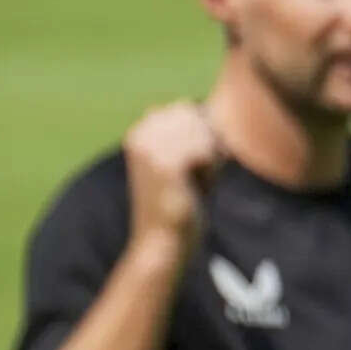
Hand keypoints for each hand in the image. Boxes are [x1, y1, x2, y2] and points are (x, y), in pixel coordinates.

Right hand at [124, 102, 224, 255]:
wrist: (163, 242)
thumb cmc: (182, 202)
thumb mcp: (187, 159)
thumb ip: (193, 132)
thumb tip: (206, 107)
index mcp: (140, 130)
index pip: (190, 109)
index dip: (202, 136)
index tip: (188, 166)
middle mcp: (140, 133)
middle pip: (199, 117)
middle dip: (207, 145)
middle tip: (192, 176)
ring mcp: (149, 147)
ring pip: (205, 133)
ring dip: (210, 159)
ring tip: (192, 183)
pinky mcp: (163, 163)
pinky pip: (206, 151)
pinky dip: (210, 170)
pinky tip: (195, 188)